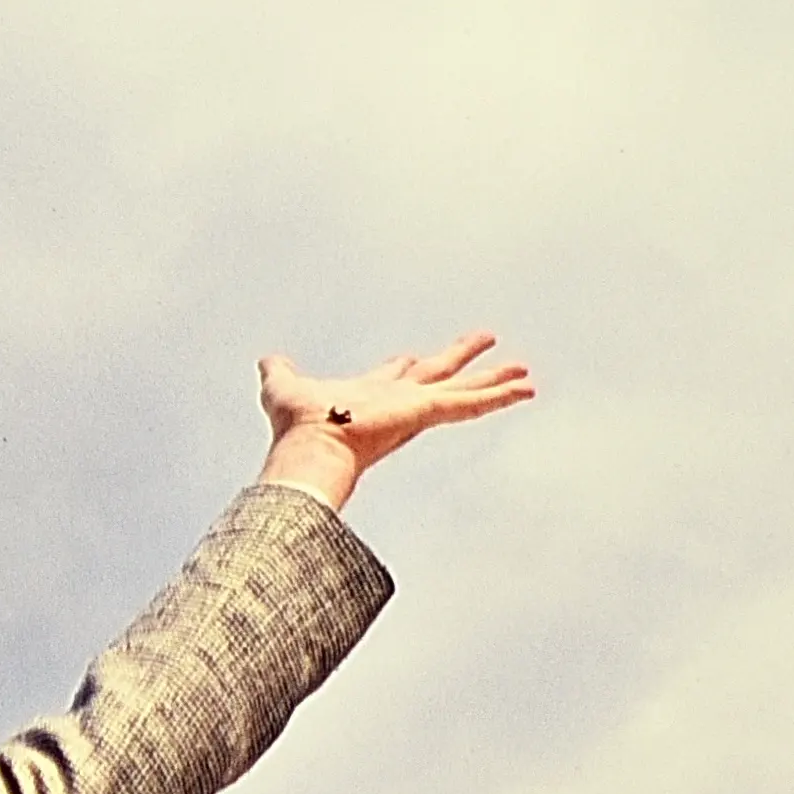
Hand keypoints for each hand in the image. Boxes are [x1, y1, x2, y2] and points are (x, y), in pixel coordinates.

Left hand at [255, 335, 532, 512]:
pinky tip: (527, 388)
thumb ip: (277, 372)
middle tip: (487, 344)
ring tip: (526, 374)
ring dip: (495, 380)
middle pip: (438, 376)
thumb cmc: (295, 427)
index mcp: (370, 395)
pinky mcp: (427, 411)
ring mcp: (415, 408)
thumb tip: (267, 361)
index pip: (395, 376)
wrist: (309, 449)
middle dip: (461, 359)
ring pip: (464, 391)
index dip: (404, 366)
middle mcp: (398, 401)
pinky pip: (471, 403)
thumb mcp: (280, 387)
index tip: (415, 356)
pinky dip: (499, 395)